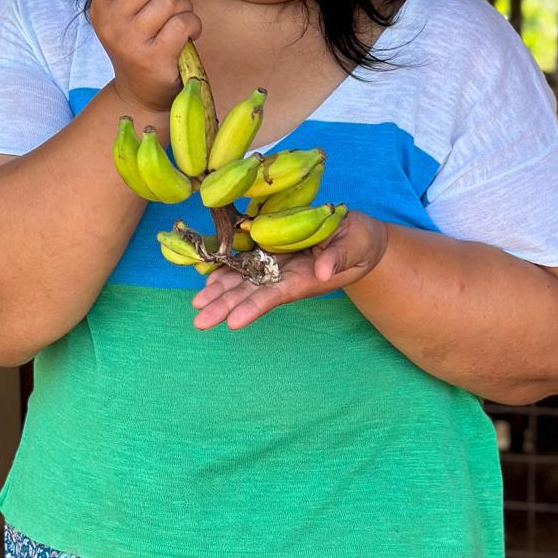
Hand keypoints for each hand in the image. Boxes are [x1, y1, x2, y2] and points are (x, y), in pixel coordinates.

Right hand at [90, 0, 202, 114]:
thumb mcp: (123, 6)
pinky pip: (183, 22)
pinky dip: (193, 26)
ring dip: (184, 9)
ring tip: (178, 23)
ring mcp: (130, 42)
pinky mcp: (153, 58)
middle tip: (170, 7)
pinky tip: (188, 36)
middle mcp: (110, 23)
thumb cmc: (138, 41)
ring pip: (171, 1)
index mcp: (100, 6)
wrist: (141, 93)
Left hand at [191, 210, 389, 329]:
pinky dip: (226, 271)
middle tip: (199, 321)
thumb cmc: (360, 242)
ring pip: (243, 281)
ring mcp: (277, 265)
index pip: (274, 297)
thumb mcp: (355, 246)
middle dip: (224, 307)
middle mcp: (285, 277)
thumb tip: (321, 272)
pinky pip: (245, 261)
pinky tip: (207, 281)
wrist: (357, 235)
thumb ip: (337, 258)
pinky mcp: (271, 249)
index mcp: (304, 280)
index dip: (253, 308)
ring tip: (197, 305)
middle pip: (251, 294)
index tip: (233, 322)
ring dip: (219, 292)